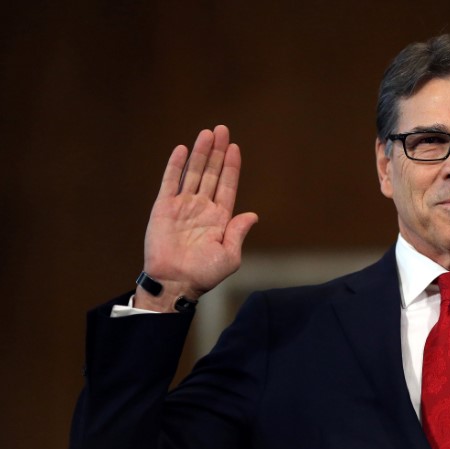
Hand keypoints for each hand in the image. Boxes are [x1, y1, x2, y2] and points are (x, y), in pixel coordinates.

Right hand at [136, 125, 257, 310]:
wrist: (175, 283)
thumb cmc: (204, 274)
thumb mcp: (229, 256)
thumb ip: (238, 233)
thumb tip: (252, 215)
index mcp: (220, 218)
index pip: (227, 186)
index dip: (231, 167)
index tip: (235, 148)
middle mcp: (202, 208)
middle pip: (212, 173)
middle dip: (217, 152)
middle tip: (222, 129)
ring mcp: (183, 206)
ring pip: (194, 173)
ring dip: (201, 153)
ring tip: (207, 133)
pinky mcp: (164, 208)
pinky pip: (170, 182)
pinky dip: (176, 165)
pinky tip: (183, 149)